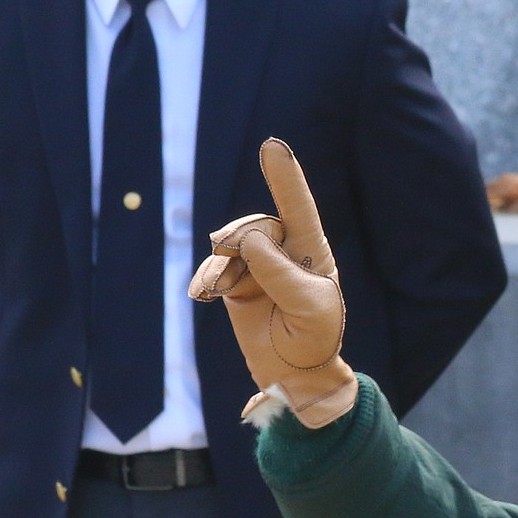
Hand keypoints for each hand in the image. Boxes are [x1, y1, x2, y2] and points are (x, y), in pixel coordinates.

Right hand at [189, 138, 357, 428]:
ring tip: (232, 291)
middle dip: (246, 244)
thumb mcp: (310, 309)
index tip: (272, 146)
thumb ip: (282, 275)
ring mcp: (256, 264)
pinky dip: (208, 279)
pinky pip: (213, 268)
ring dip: (226, 266)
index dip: (285, 178)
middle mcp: (283, 250)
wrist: (293, 371)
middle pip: (255, 227)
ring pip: (230, 244)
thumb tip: (249, 240)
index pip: (298, 208)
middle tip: (250, 276)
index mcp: (311, 251)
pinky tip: (204, 295)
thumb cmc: (313, 337)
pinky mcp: (233, 281)